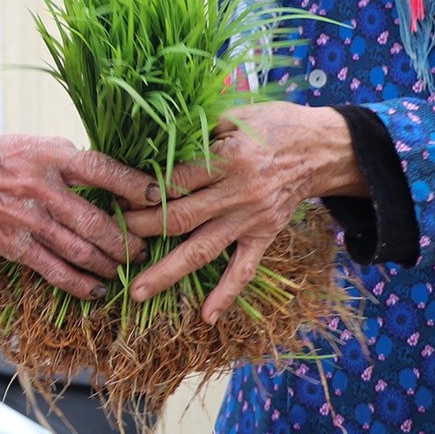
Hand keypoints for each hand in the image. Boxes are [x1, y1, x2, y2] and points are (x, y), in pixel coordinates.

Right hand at [0, 136, 153, 299]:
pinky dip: (81, 284)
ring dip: (110, 263)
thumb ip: (60, 157)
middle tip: (145, 245)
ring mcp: (28, 221)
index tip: (158, 194)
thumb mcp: (23, 143)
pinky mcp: (15, 247)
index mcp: (46, 156)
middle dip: (127, 238)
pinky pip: (56, 271)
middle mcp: (41, 188)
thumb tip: (97, 170)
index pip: (100, 169)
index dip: (133, 184)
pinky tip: (97, 290)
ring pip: (81, 251)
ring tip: (126, 267)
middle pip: (96, 220)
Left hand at [122, 103, 363, 322]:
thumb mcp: (234, 116)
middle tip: (113, 239)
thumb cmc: (273, 125)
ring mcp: (251, 219)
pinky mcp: (265, 236)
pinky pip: (244, 270)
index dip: (142, 191)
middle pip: (180, 218)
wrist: (321, 148)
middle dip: (142, 230)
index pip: (174, 181)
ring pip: (202, 250)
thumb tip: (151, 142)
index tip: (117, 197)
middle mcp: (238, 193)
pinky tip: (206, 317)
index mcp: (227, 159)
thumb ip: (196, 133)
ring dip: (167, 272)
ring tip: (137, 292)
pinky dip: (226, 294)